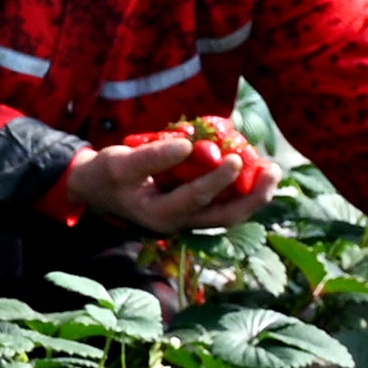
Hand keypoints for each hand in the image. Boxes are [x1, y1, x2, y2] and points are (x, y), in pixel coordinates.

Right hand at [57, 132, 279, 233]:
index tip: (234, 157)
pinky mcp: (192, 209)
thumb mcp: (120, 163)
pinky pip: (224, 203)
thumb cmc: (104, 175)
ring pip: (229, 214)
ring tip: (272, 170)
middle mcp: (178, 223)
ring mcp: (187, 218)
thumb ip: (153, 156)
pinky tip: (254, 169)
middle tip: (273, 170)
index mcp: (159, 215)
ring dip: (254, 195)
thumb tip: (188, 144)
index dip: (217, 179)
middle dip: (254, 196)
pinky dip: (242, 189)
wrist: (94, 189)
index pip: (194, 198)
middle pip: (225, 217)